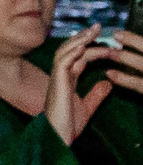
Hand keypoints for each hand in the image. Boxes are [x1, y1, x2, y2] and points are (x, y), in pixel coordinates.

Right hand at [46, 25, 123, 147]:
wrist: (57, 137)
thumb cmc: (68, 125)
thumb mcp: (87, 107)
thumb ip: (96, 94)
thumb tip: (108, 83)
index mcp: (67, 81)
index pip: (78, 58)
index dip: (90, 47)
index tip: (105, 41)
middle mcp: (60, 76)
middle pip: (70, 50)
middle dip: (84, 37)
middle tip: (99, 27)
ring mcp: (57, 78)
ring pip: (65, 52)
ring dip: (80, 40)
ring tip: (93, 30)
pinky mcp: (57, 82)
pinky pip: (63, 61)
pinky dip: (73, 51)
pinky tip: (84, 45)